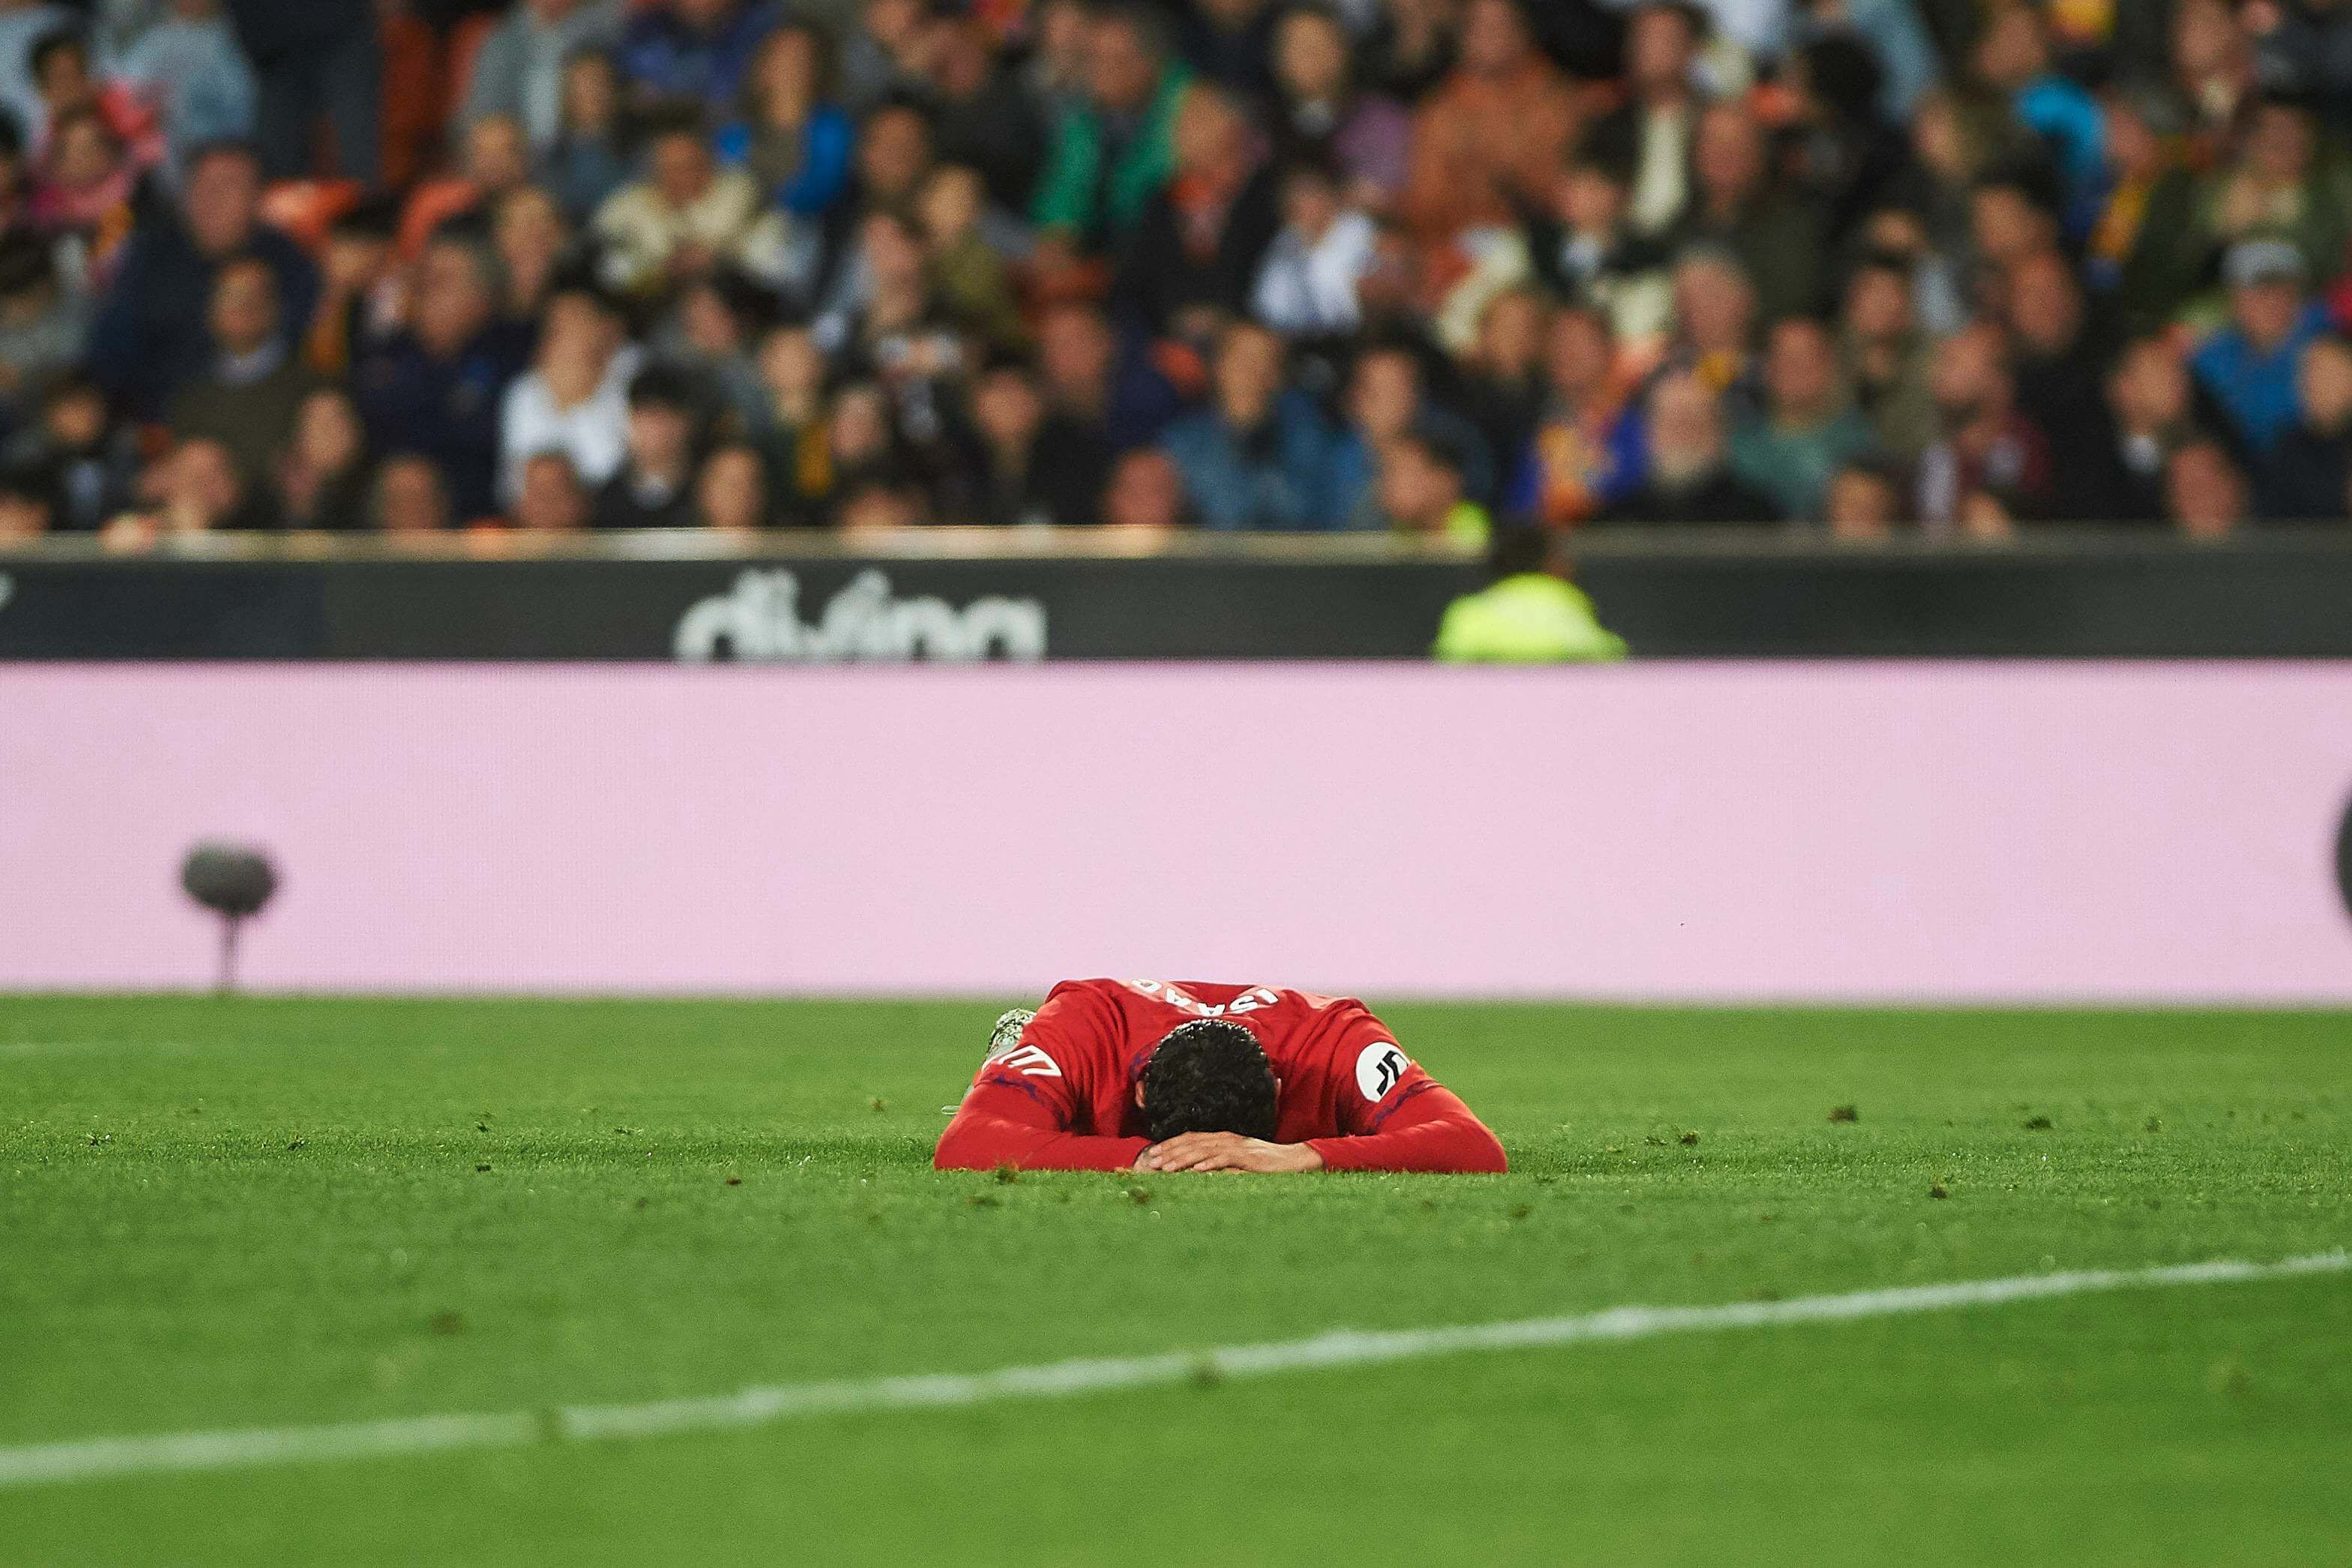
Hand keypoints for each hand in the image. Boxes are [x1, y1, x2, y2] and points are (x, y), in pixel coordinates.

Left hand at [1137, 1133, 1323, 1172]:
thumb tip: (1196, 1171)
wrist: (1293, 1160)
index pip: (1191, 1138)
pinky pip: (1225, 1159)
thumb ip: (1219, 1163)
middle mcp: (1227, 1138)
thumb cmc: (1265, 1163)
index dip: (1171, 1145)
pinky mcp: (1248, 1157)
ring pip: (1204, 1149)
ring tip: (1167, 1167)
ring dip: (1184, 1159)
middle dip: (1170, 1152)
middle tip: (1153, 1162)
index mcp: (1223, 1138)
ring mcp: (1238, 1146)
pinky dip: (1210, 1163)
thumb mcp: (1238, 1161)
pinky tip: (1196, 1170)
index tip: (1154, 1154)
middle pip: (1193, 1142)